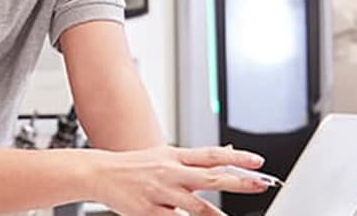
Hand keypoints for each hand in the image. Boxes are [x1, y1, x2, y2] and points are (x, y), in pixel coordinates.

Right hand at [92, 145, 268, 215]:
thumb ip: (196, 159)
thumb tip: (228, 153)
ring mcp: (161, 192)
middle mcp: (170, 171)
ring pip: (198, 207)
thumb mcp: (164, 154)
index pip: (211, 155)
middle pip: (210, 178)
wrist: (101, 173)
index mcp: (174, 155)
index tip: (258, 162)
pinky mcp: (150, 211)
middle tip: (261, 185)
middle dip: (238, 182)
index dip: (236, 157)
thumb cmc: (136, 166)